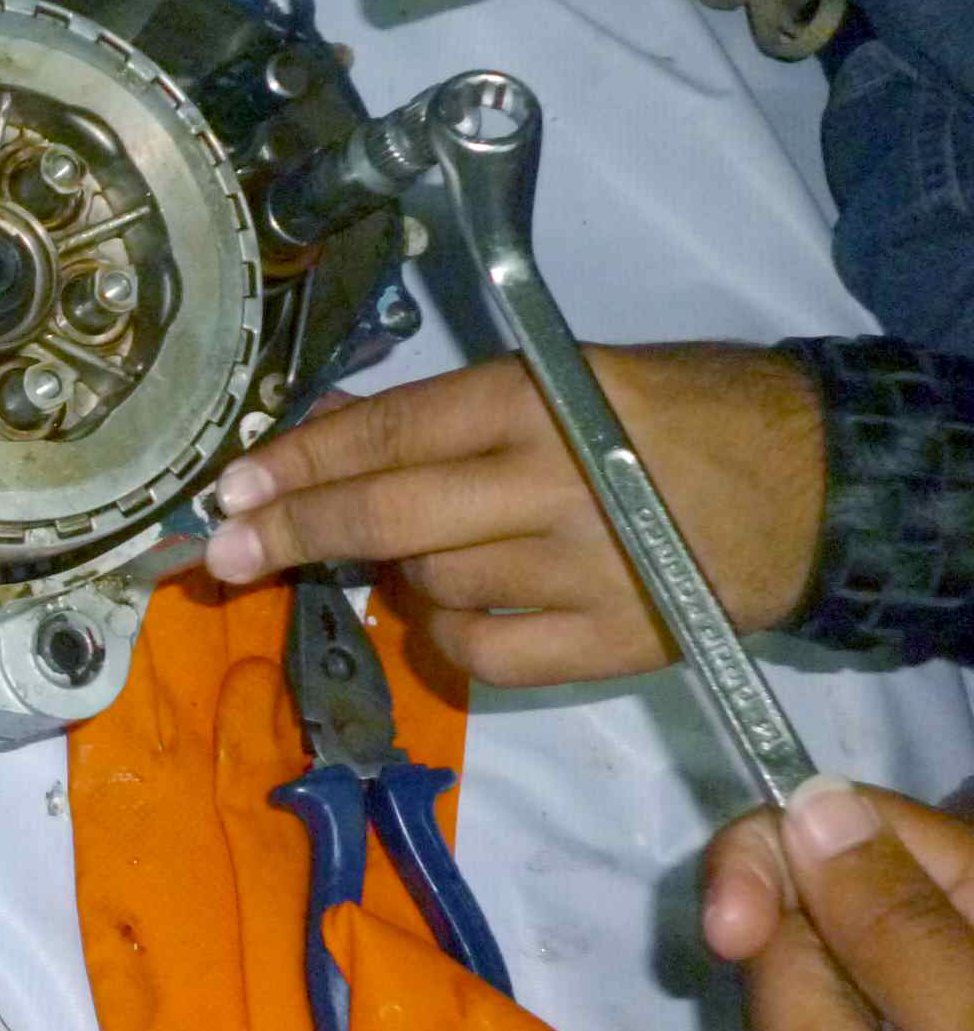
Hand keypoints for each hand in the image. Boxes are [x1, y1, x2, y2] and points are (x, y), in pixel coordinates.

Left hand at [201, 344, 823, 685]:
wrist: (811, 488)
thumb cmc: (671, 416)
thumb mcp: (560, 378)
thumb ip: (447, 414)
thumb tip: (323, 436)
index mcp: (534, 402)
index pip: (386, 432)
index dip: (298, 461)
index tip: (232, 487)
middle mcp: (549, 484)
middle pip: (386, 514)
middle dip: (291, 533)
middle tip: (220, 551)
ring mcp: (578, 570)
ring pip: (429, 583)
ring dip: (398, 572)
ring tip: (430, 547)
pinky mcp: (606, 643)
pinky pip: (480, 652)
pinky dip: (449, 634)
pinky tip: (462, 607)